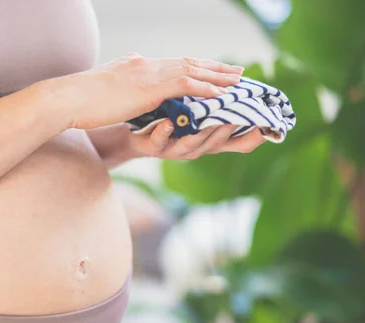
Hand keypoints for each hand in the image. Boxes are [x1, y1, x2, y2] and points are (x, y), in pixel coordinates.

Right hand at [51, 53, 243, 129]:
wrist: (68, 98)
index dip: (197, 66)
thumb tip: (132, 91)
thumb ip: (124, 87)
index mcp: (138, 65)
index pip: (174, 63)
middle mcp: (146, 65)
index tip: (214, 69)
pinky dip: (204, 88)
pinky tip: (220, 93)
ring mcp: (148, 74)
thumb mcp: (107, 89)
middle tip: (237, 72)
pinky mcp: (148, 89)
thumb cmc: (81, 99)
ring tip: (237, 82)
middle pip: (189, 63)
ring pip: (192, 71)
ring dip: (217, 77)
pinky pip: (184, 85)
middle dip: (215, 68)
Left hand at [128, 119, 266, 159]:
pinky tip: (168, 122)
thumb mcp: (199, 117)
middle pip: (216, 142)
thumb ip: (220, 107)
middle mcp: (195, 147)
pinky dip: (165, 132)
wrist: (135, 134)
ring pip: (191, 144)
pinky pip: (160, 141)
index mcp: (209, 140)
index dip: (252, 139)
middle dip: (227, 130)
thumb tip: (246, 91)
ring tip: (209, 120)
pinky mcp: (153, 146)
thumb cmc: (172, 124)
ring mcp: (174, 149)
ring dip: (201, 133)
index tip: (268, 129)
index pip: (237, 144)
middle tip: (237, 116)